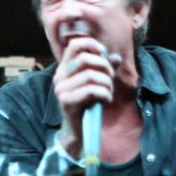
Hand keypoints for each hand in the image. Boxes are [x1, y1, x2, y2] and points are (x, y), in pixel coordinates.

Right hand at [53, 37, 120, 157]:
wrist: (77, 131)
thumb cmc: (87, 105)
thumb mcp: (96, 84)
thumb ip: (104, 70)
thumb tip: (116, 57)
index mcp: (64, 69)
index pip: (74, 45)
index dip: (92, 45)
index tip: (104, 54)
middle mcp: (59, 77)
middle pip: (85, 58)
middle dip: (104, 67)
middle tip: (111, 78)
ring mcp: (61, 89)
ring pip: (91, 76)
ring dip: (107, 83)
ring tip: (109, 92)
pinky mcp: (67, 101)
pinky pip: (92, 90)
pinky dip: (105, 94)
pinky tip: (106, 100)